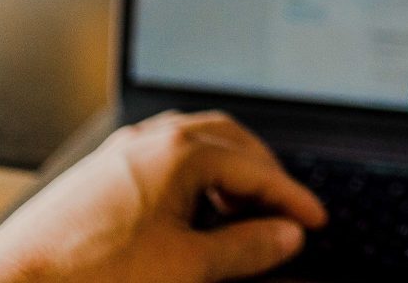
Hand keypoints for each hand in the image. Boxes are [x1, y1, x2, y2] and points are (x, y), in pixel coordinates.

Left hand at [0, 111, 326, 282]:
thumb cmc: (93, 276)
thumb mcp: (188, 266)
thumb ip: (247, 247)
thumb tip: (287, 234)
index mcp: (180, 151)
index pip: (256, 168)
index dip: (291, 197)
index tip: (314, 219)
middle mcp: (151, 139)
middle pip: (230, 140)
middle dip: (263, 173)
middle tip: (284, 209)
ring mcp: (122, 152)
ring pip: (195, 143)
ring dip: (228, 170)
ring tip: (242, 211)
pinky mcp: (101, 173)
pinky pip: (164, 157)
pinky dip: (195, 177)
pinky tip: (193, 211)